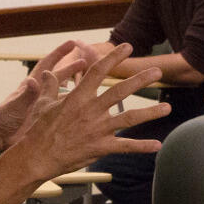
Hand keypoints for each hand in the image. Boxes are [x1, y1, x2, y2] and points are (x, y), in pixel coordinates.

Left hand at [0, 39, 101, 151]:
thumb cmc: (2, 119)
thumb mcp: (15, 106)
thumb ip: (26, 94)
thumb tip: (33, 81)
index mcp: (31, 85)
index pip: (47, 64)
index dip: (59, 52)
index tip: (72, 43)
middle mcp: (39, 93)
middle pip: (58, 76)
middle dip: (72, 68)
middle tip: (86, 61)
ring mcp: (42, 105)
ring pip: (62, 93)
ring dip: (74, 88)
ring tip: (89, 85)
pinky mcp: (44, 117)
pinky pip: (61, 108)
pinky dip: (70, 106)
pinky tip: (82, 107)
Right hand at [9, 43, 167, 180]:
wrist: (36, 157)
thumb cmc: (37, 130)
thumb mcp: (42, 105)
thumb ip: (49, 86)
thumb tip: (48, 72)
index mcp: (77, 97)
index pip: (98, 71)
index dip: (114, 57)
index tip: (127, 46)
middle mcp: (91, 111)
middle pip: (120, 91)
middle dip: (140, 80)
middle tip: (157, 71)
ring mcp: (97, 129)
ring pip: (129, 118)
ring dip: (150, 113)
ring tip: (167, 107)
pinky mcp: (100, 147)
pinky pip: (125, 147)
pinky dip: (142, 146)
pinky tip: (157, 145)